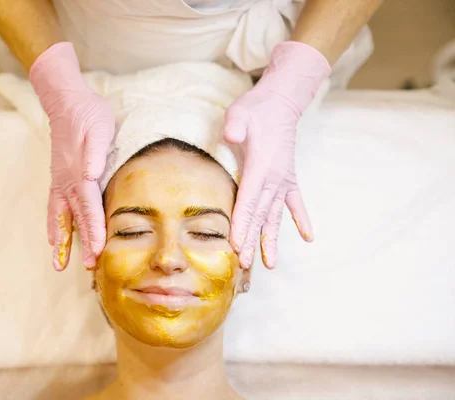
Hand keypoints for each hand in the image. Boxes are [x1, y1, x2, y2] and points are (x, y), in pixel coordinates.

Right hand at [30, 43, 114, 270]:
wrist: (66, 101)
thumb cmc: (88, 115)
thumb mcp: (99, 128)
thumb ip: (94, 152)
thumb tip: (90, 174)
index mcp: (80, 173)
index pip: (89, 208)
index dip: (93, 230)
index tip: (98, 250)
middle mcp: (67, 182)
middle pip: (75, 219)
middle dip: (81, 244)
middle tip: (87, 267)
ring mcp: (60, 182)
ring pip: (61, 217)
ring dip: (62, 242)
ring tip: (59, 265)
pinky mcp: (59, 179)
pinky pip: (55, 208)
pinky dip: (54, 225)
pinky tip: (55, 239)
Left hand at [223, 41, 329, 269]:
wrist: (281, 102)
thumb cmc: (256, 110)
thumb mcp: (240, 114)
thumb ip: (236, 127)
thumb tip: (230, 134)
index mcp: (260, 167)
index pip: (248, 201)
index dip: (242, 224)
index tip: (237, 245)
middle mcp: (274, 178)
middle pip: (260, 215)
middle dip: (251, 240)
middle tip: (244, 264)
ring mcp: (283, 180)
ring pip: (275, 216)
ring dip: (271, 239)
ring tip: (271, 265)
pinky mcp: (288, 177)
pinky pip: (295, 203)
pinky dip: (301, 219)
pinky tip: (309, 237)